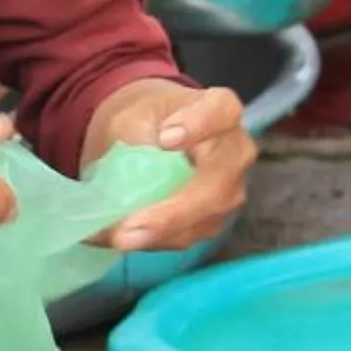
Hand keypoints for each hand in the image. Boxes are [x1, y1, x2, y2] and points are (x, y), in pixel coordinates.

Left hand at [84, 78, 252, 251]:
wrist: (149, 137)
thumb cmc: (146, 119)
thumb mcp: (133, 115)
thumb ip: (134, 137)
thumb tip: (129, 178)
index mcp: (221, 110)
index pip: (221, 112)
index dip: (199, 125)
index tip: (165, 139)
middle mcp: (235, 152)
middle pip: (217, 186)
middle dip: (173, 212)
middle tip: (130, 226)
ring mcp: (228, 191)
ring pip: (203, 220)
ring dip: (158, 234)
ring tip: (116, 237)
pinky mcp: (210, 220)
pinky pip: (186, 236)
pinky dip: (150, 240)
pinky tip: (115, 238)